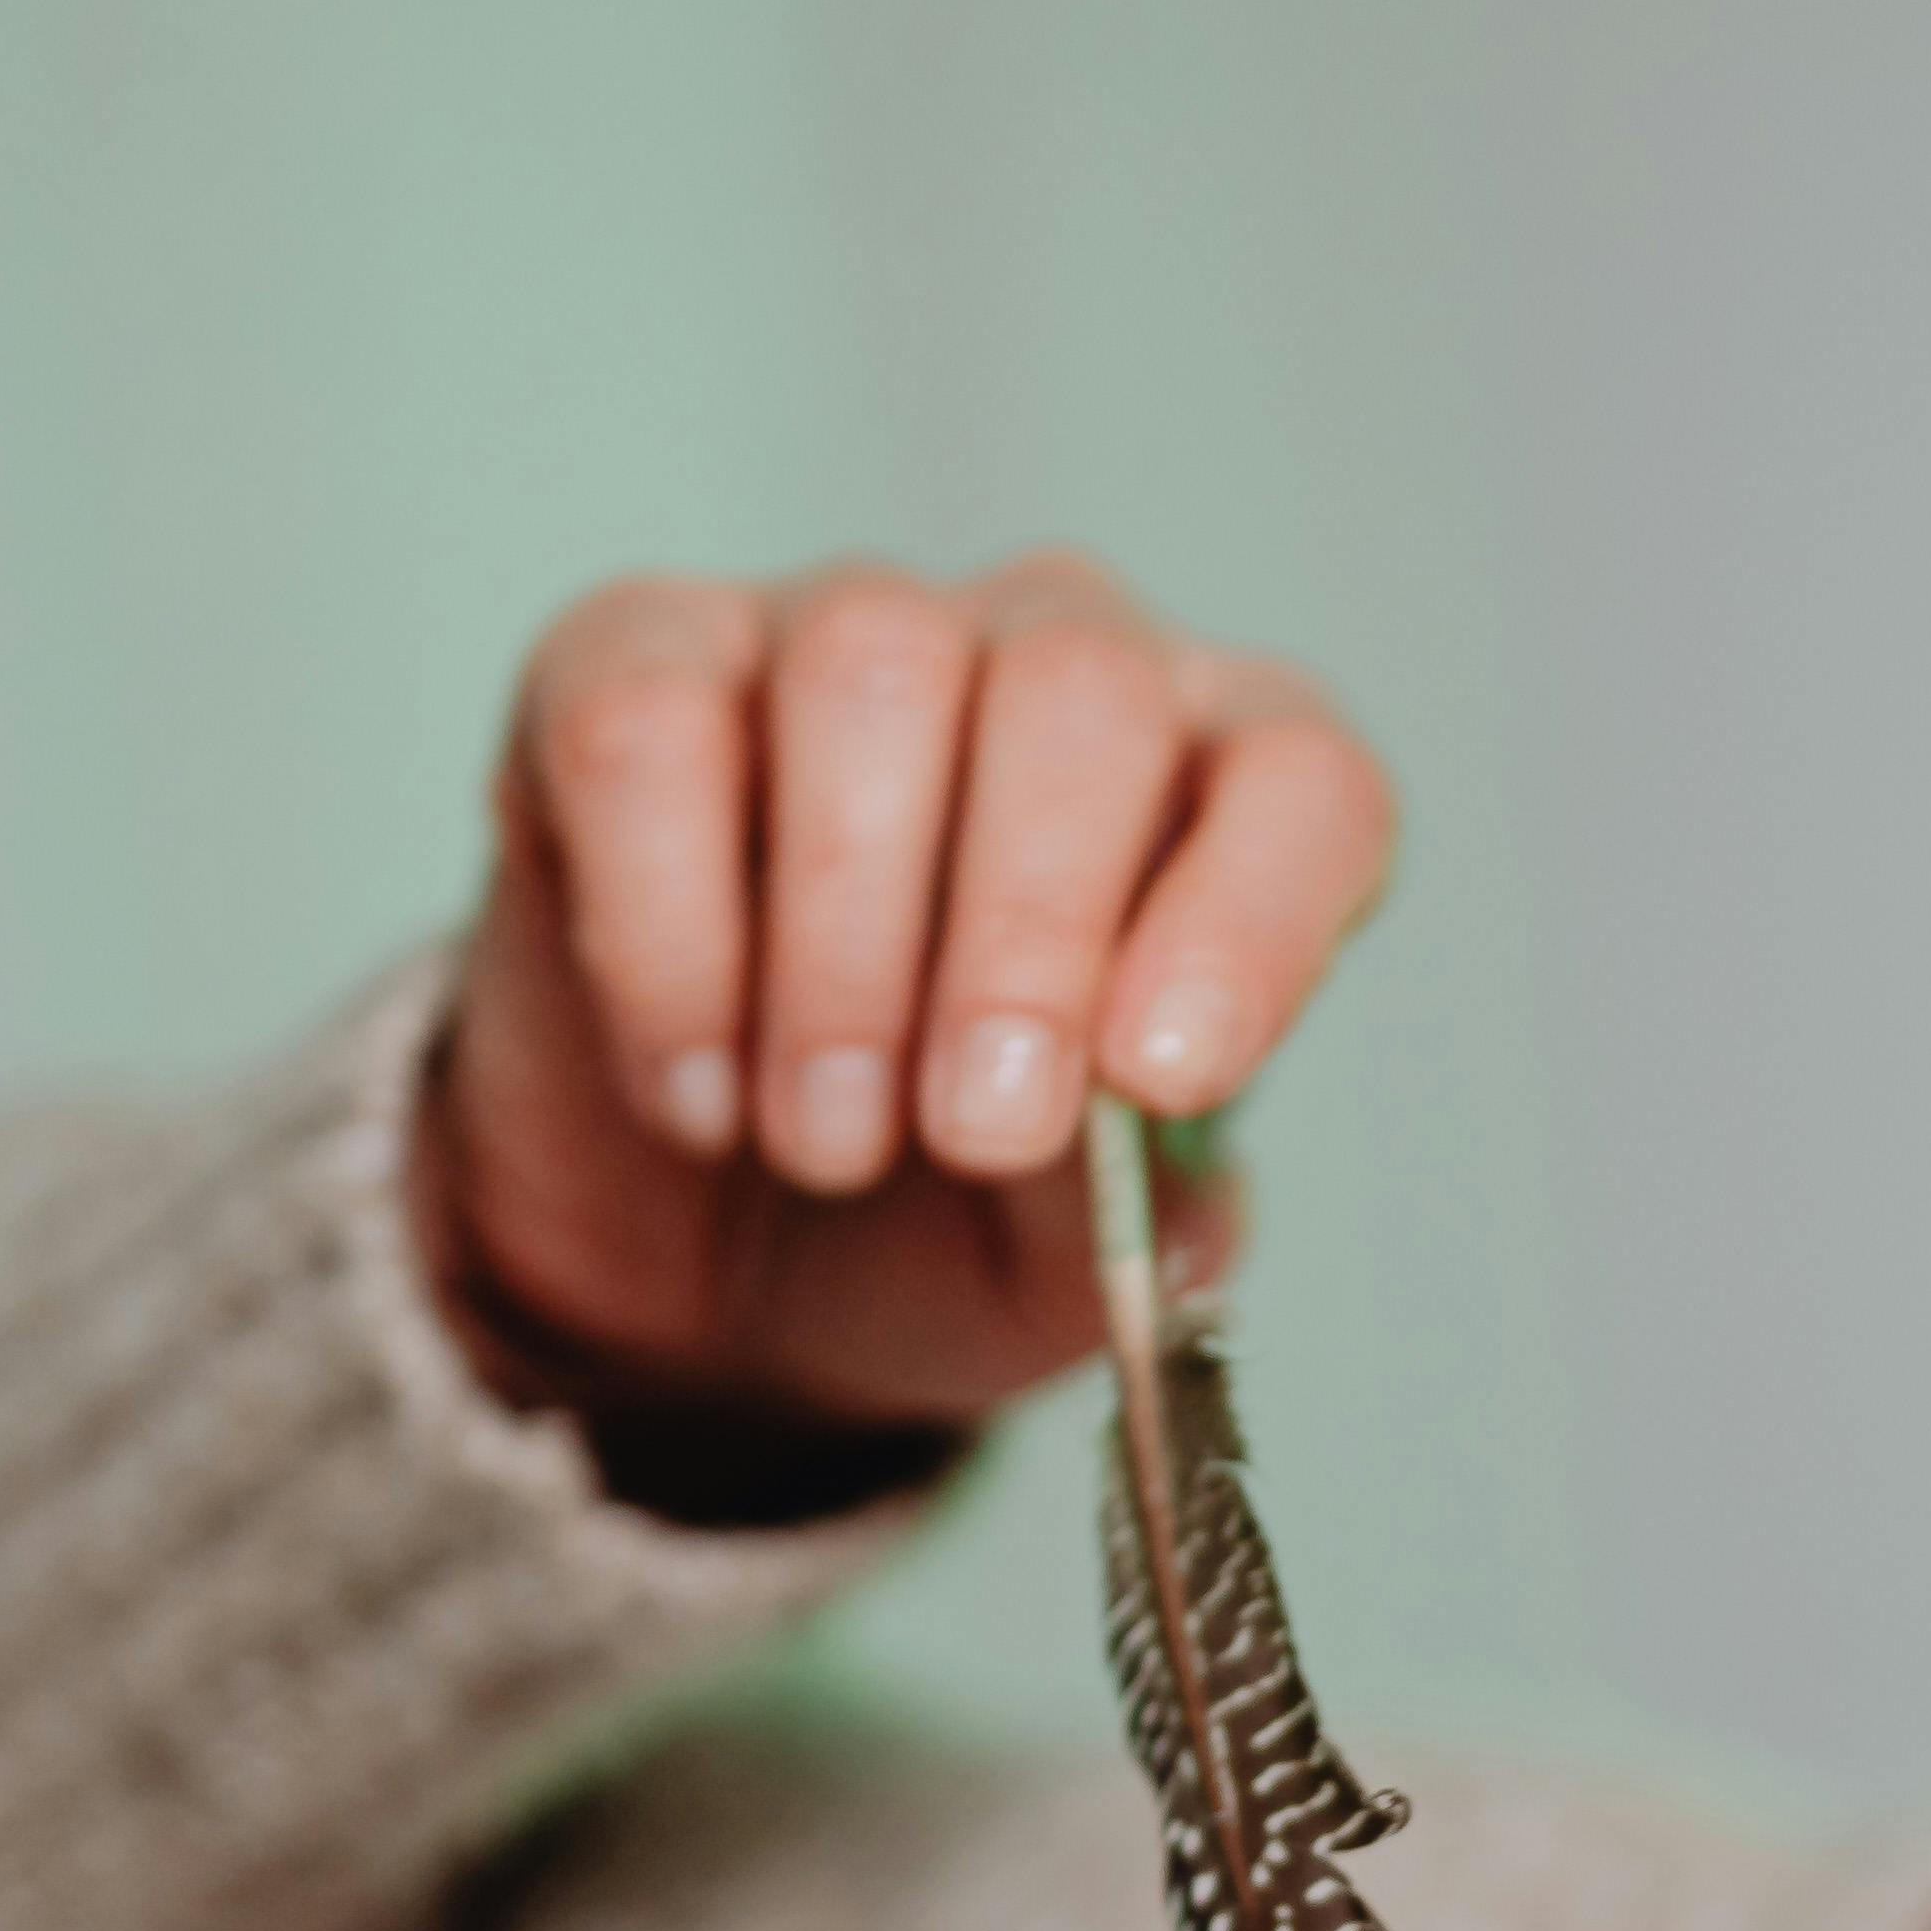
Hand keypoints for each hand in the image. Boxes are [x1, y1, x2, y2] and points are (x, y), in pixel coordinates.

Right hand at [419, 550, 1393, 1425]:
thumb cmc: (933, 1237)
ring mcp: (840, 640)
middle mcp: (1050, 675)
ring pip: (869, 667)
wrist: (698, 1291)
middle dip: (1029, 934)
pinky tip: (694, 1086)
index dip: (1249, 916)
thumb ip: (1126, 1206)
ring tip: (826, 1140)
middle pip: (1083, 690)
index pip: (1301, 777)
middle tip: (973, 1132)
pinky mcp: (630, 661)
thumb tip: (1129, 1120)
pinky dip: (666, 938)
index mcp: (1215, 804)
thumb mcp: (1059, 1278)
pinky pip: (645, 727)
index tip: (1160, 1078)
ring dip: (844, 944)